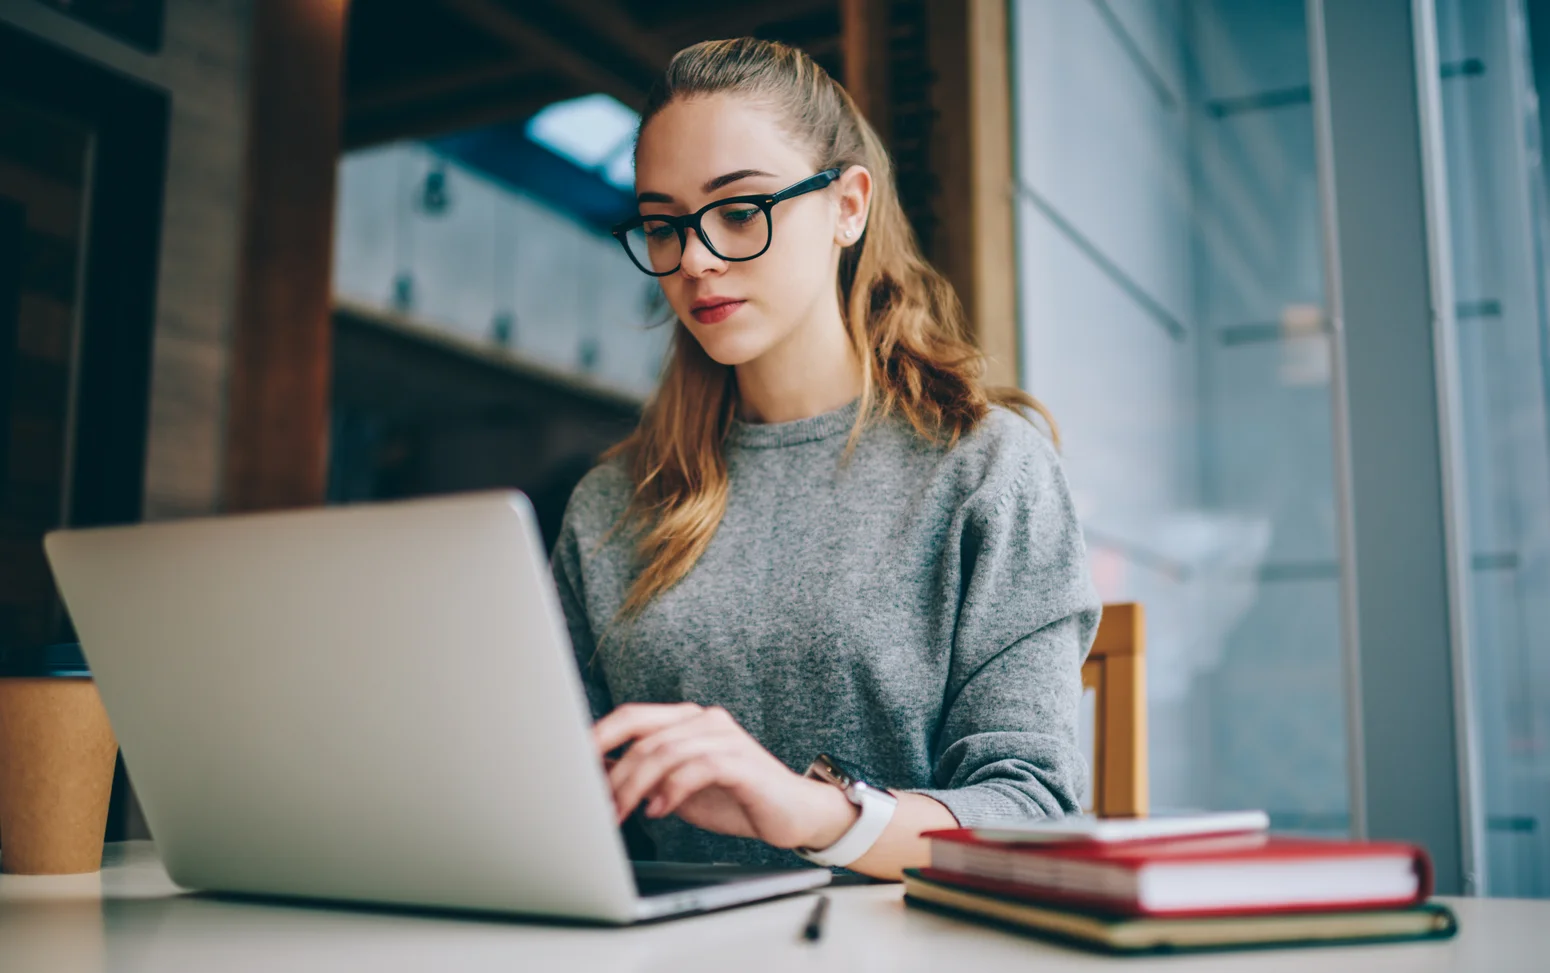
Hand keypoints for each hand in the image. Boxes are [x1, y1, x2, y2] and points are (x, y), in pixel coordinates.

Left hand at [593, 702, 857, 849]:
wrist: (793, 813)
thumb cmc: (735, 798)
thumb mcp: (679, 787)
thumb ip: (647, 774)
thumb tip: (597, 773)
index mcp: (687, 720)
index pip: (633, 716)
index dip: (599, 735)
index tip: (570, 762)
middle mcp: (705, 720)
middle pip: (644, 737)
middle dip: (614, 773)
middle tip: (598, 805)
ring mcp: (725, 737)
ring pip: (665, 753)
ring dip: (636, 787)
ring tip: (623, 813)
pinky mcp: (741, 761)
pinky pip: (696, 768)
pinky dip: (671, 791)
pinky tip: (659, 810)